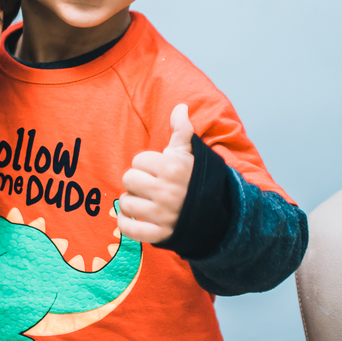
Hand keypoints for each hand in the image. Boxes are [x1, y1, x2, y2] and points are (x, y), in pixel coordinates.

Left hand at [117, 103, 194, 242]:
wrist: (215, 212)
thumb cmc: (196, 179)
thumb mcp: (190, 153)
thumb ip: (182, 130)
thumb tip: (180, 106)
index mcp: (172, 169)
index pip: (138, 160)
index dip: (145, 164)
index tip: (157, 169)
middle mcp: (167, 192)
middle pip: (128, 180)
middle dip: (136, 181)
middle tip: (149, 185)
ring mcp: (163, 215)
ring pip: (126, 203)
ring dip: (131, 202)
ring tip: (144, 200)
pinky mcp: (160, 234)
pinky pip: (130, 230)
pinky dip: (126, 224)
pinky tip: (130, 218)